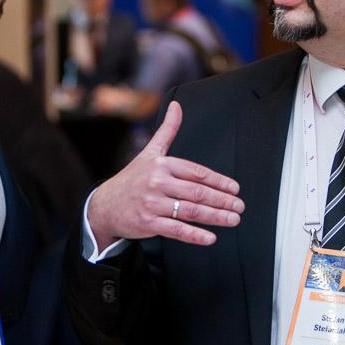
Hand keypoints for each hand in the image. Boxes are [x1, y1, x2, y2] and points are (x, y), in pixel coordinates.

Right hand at [87, 101, 244, 247]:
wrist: (105, 205)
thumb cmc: (132, 179)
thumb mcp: (149, 152)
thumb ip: (167, 130)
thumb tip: (177, 105)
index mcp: (161, 164)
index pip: (197, 173)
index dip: (219, 181)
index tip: (235, 189)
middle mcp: (157, 182)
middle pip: (197, 192)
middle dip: (222, 200)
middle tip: (239, 205)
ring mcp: (152, 204)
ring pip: (191, 211)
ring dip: (216, 216)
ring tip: (233, 219)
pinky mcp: (148, 223)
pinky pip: (176, 230)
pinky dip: (195, 235)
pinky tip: (210, 238)